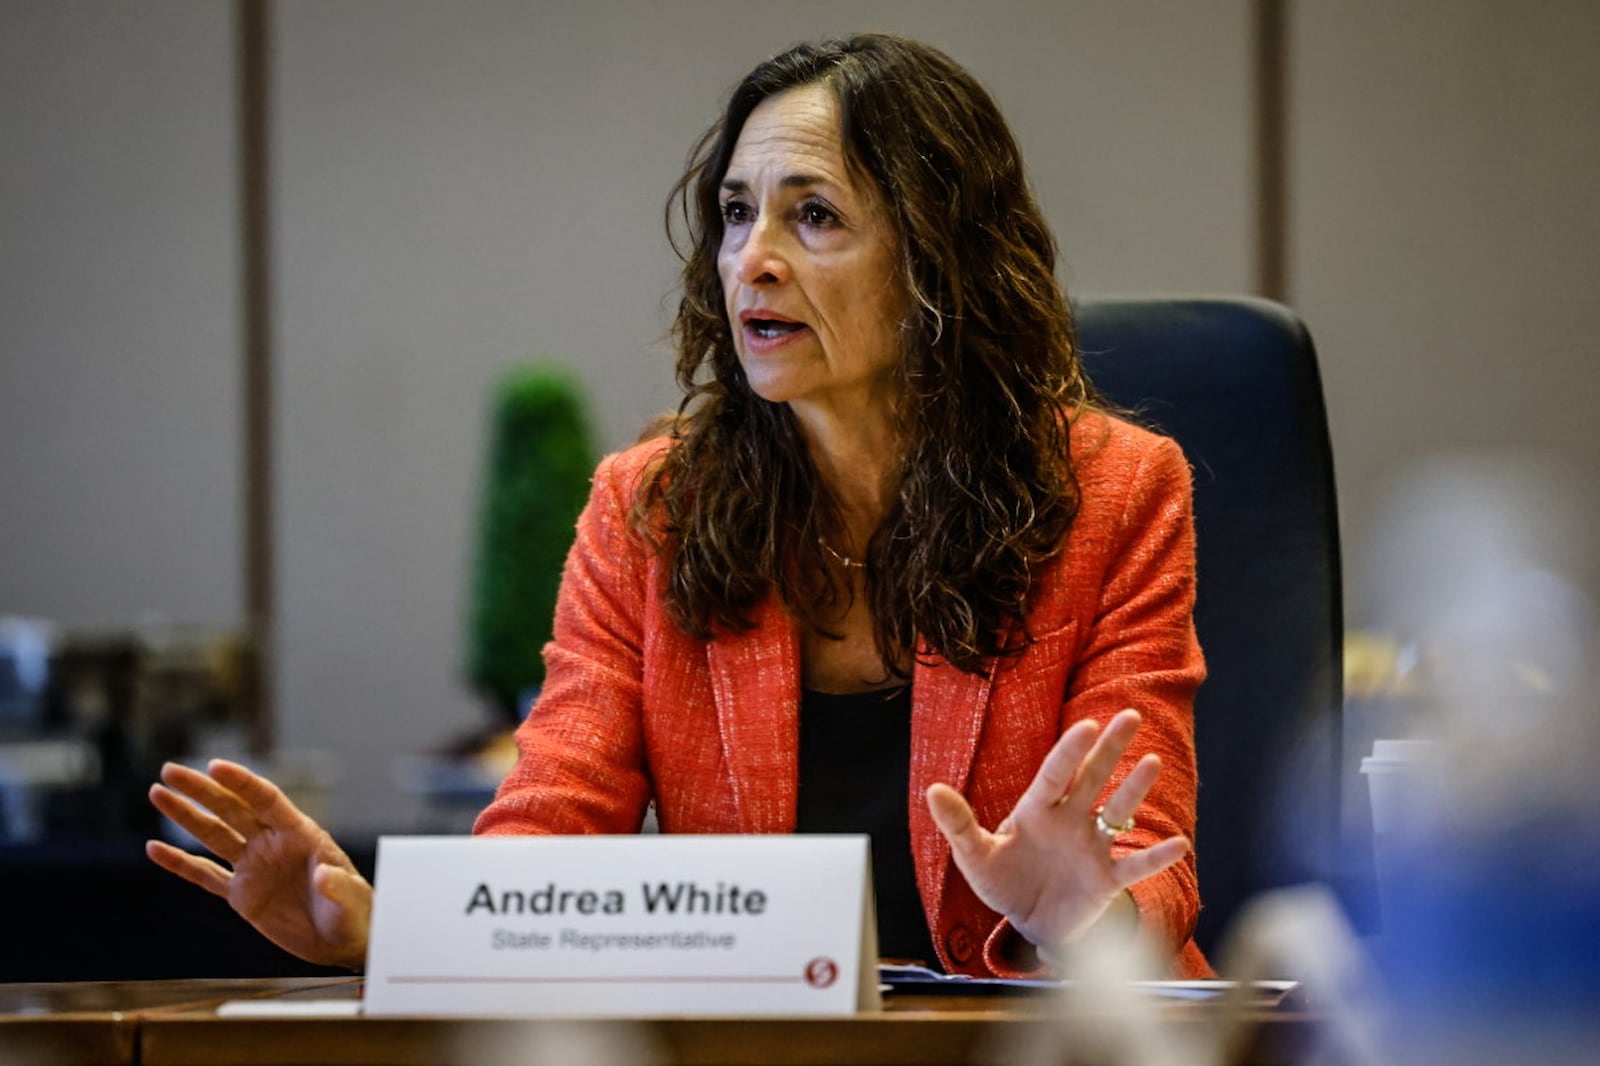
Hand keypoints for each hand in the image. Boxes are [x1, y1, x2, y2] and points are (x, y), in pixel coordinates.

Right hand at [146, 759, 371, 969]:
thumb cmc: (355, 913)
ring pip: (213, 835)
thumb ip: (337, 885)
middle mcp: (272, 844)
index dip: (242, 782)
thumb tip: (324, 873)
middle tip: (170, 770)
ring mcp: (254, 867)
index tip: (215, 766)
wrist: (344, 941)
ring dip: (184, 816)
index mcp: (300, 834)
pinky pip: (204, 875)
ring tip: (157, 793)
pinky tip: (154, 850)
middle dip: (201, 789)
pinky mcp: (241, 895)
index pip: (266, 800)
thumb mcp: (349, 899)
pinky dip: (179, 864)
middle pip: (231, 810)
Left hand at [925, 708, 1189, 957]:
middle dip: (1109, 749)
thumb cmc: (1003, 880)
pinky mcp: (1107, 879)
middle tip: (1130, 716)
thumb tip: (933, 790)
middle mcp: (1069, 820)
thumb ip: (958, 825)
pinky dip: (1154, 857)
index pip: (1054, 774)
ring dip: (1133, 788)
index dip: (1069, 752)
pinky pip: (1134, 866)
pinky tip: (1179, 844)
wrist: (1028, 922)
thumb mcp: (974, 857)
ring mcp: (1091, 847)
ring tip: (1151, 761)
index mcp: (1036, 810)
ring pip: (1117, 811)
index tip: (1087, 725)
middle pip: (1092, 778)